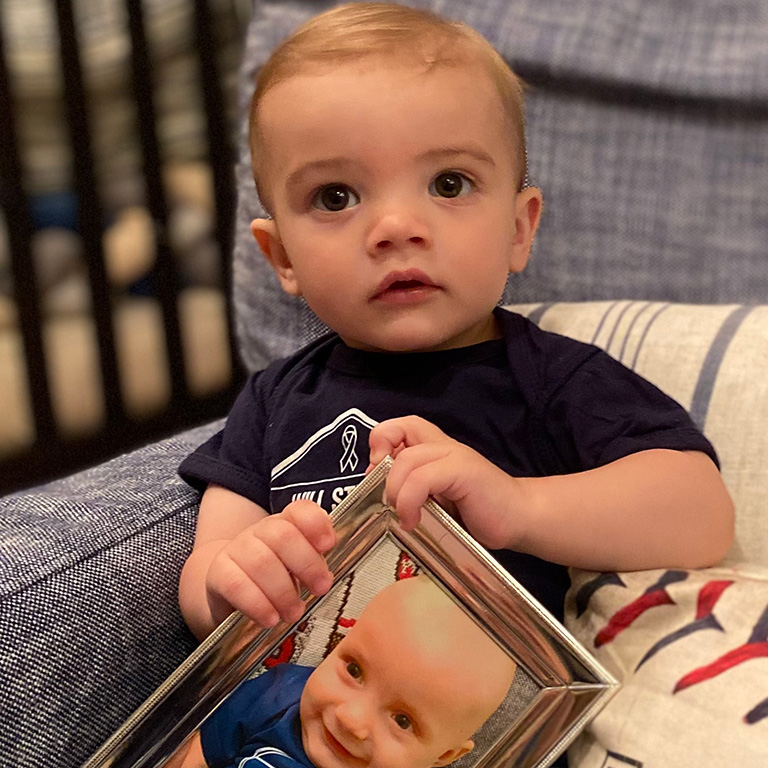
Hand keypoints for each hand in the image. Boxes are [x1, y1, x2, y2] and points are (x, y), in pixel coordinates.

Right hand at [204, 500, 335, 628]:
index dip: (316, 524)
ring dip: (283, 592)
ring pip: (262, 562)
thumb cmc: (272, 578)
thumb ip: (314, 564)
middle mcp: (260, 531)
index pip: (300, 511)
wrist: (226, 591)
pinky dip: (257, 604)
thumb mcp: (296, 568)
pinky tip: (270, 619)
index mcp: (285, 524)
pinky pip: (236, 585)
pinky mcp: (218, 573)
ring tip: (294, 612)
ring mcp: (236, 549)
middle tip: (320, 589)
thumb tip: (326, 578)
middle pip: (283, 535)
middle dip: (307, 564)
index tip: (328, 545)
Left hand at [369, 416, 527, 549]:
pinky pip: (422, 478)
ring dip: (396, 492)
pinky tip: (413, 520)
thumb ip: (413, 485)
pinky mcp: (463, 471)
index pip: (399, 425)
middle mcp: (443, 445)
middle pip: (398, 433)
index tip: (377, 474)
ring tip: (404, 516)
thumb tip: (379, 488)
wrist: (519, 517)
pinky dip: (409, 501)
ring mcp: (455, 455)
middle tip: (388, 498)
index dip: (381, 441)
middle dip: (382, 467)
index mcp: (436, 447)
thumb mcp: (437, 496)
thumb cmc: (478, 510)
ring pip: (407, 460)